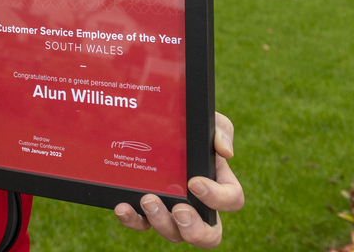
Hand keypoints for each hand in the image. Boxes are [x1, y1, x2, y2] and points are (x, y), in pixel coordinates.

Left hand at [113, 112, 243, 247]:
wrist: (155, 119)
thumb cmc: (189, 125)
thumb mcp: (208, 121)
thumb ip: (221, 130)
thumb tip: (225, 151)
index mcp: (217, 184)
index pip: (231, 200)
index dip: (218, 198)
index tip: (195, 182)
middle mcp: (197, 204)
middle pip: (207, 234)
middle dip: (194, 230)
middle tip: (179, 210)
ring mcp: (170, 210)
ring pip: (172, 232)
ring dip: (161, 222)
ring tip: (148, 199)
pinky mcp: (145, 209)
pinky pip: (141, 224)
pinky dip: (132, 220)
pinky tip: (122, 207)